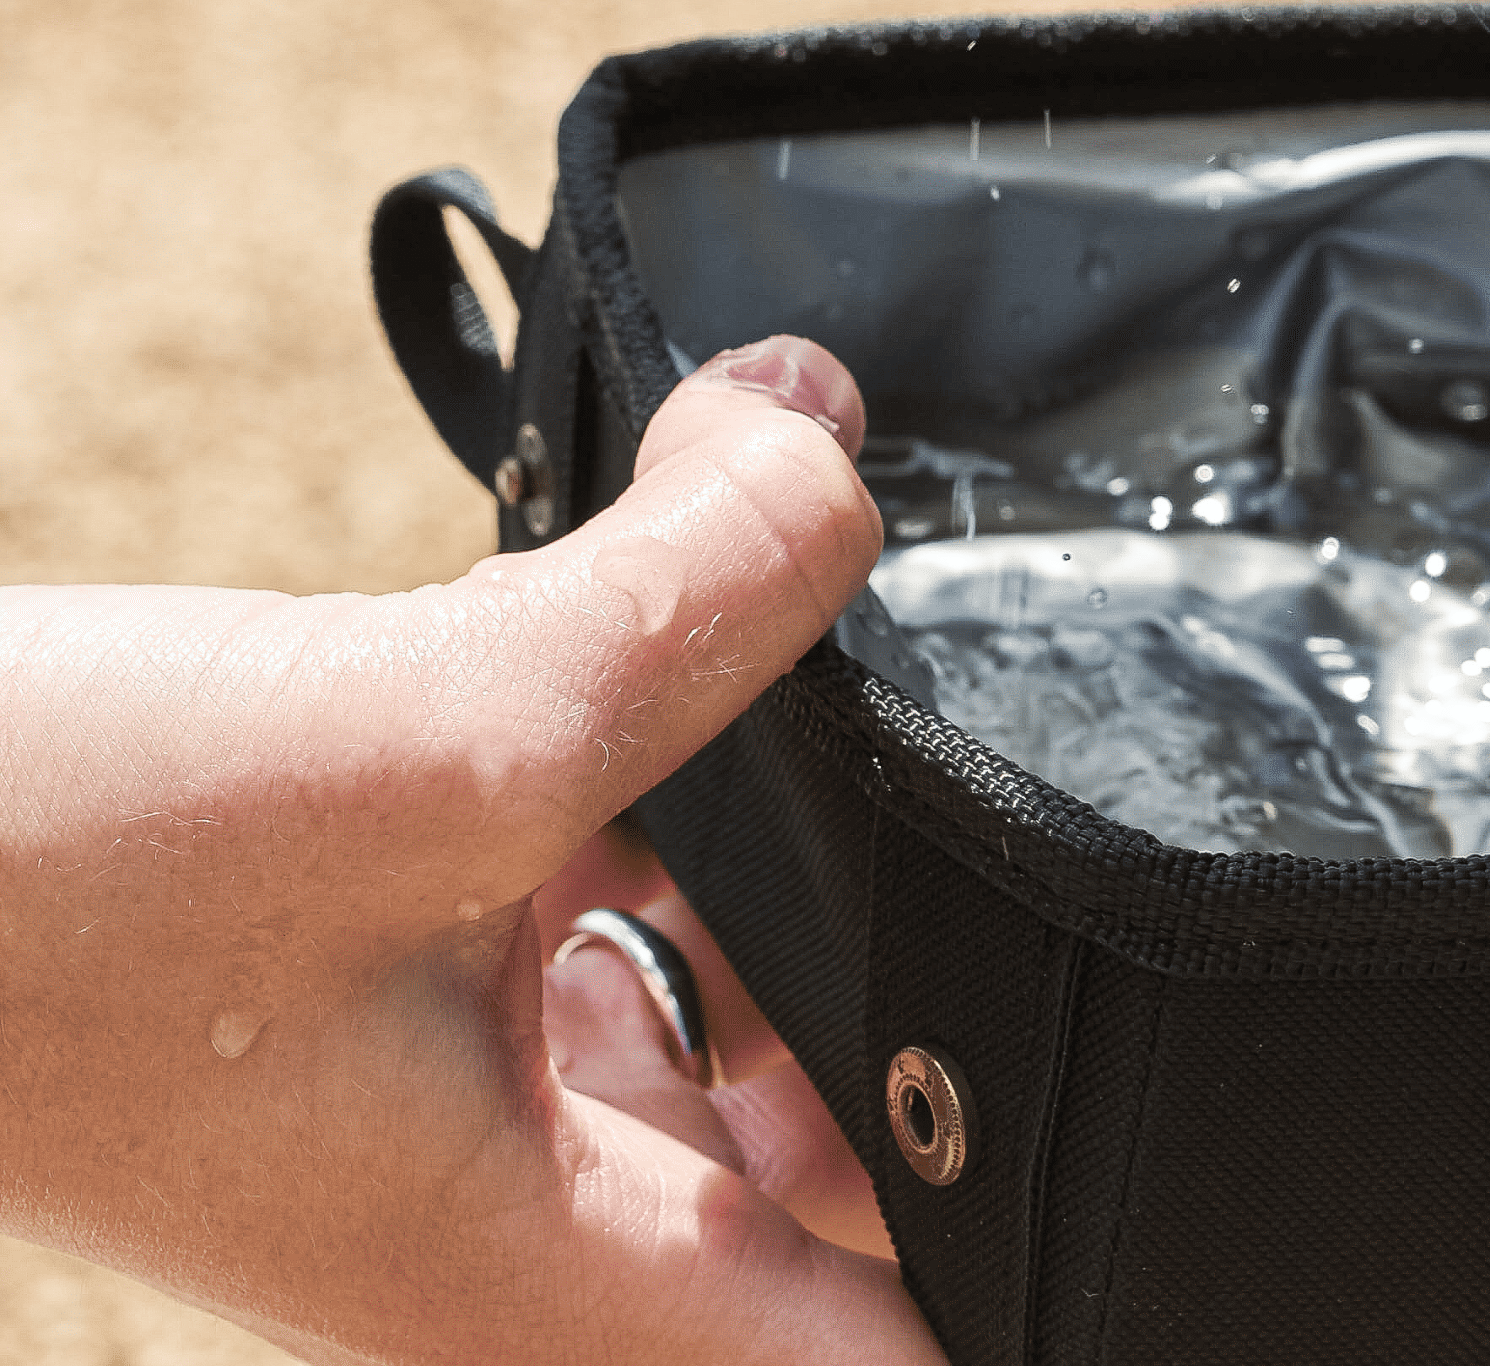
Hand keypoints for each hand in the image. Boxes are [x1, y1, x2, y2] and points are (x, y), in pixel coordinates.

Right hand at [0, 337, 936, 1365]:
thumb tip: (837, 454)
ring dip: (786, 852)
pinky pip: (609, 897)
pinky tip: (667, 612)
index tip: (1136, 1131)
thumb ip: (684, 608)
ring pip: (721, 1011)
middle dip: (915, 988)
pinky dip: (662, 777)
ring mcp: (445, 1099)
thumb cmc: (26, 888)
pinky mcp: (394, 973)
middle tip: (991, 788)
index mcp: (541, 1280)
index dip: (1033, 1262)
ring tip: (804, 658)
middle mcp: (512, 1221)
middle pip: (832, 1168)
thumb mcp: (424, 740)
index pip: (884, 1350)